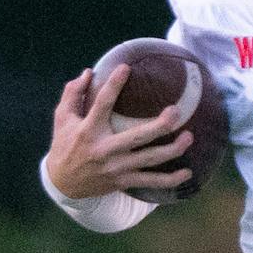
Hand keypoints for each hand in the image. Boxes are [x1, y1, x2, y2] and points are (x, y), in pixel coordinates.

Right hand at [43, 65, 193, 199]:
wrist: (63, 184)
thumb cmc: (64, 145)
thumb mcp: (62, 118)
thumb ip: (73, 94)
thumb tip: (88, 72)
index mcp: (88, 130)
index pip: (103, 103)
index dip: (114, 84)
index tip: (126, 68)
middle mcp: (104, 149)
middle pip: (138, 137)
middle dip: (160, 125)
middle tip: (176, 111)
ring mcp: (116, 167)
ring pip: (150, 160)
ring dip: (172, 150)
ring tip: (189, 137)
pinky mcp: (123, 181)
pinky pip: (151, 181)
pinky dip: (170, 180)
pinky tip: (187, 173)